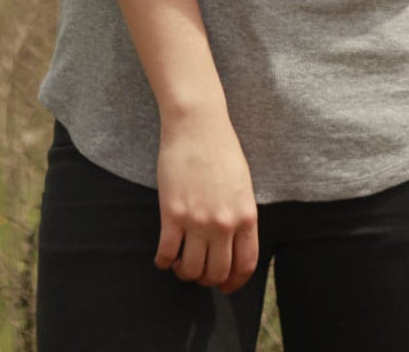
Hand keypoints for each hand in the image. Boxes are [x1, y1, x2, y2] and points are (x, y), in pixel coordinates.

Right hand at [155, 106, 258, 294]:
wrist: (197, 123)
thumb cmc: (220, 148)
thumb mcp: (242, 185)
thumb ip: (240, 216)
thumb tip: (232, 244)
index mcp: (246, 216)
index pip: (245, 265)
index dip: (234, 282)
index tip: (225, 285)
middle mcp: (224, 224)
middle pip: (217, 272)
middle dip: (208, 279)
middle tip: (199, 273)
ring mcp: (197, 221)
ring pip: (191, 269)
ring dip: (185, 273)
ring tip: (180, 264)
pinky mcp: (172, 214)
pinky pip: (167, 253)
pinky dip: (164, 262)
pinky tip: (163, 258)